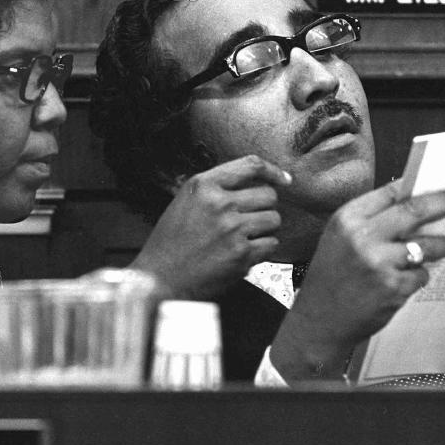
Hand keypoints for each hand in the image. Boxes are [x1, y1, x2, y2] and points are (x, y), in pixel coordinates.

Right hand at [131, 155, 290, 299]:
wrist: (160, 278)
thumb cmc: (171, 242)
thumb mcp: (185, 201)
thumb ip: (215, 189)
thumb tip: (254, 183)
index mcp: (204, 185)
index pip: (251, 165)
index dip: (273, 171)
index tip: (284, 180)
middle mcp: (219, 203)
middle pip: (269, 195)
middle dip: (264, 208)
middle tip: (250, 221)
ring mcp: (232, 229)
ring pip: (274, 220)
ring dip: (265, 230)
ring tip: (245, 238)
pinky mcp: (241, 255)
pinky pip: (271, 244)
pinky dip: (263, 250)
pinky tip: (244, 253)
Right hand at [270, 180, 444, 380]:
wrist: (319, 321)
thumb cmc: (332, 277)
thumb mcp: (339, 239)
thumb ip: (369, 220)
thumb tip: (410, 203)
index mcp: (348, 218)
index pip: (391, 192)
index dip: (420, 186)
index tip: (443, 182)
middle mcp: (362, 237)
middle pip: (415, 210)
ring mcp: (379, 263)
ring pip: (425, 245)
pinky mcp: (392, 288)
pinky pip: (421, 274)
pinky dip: (420, 275)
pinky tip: (410, 279)